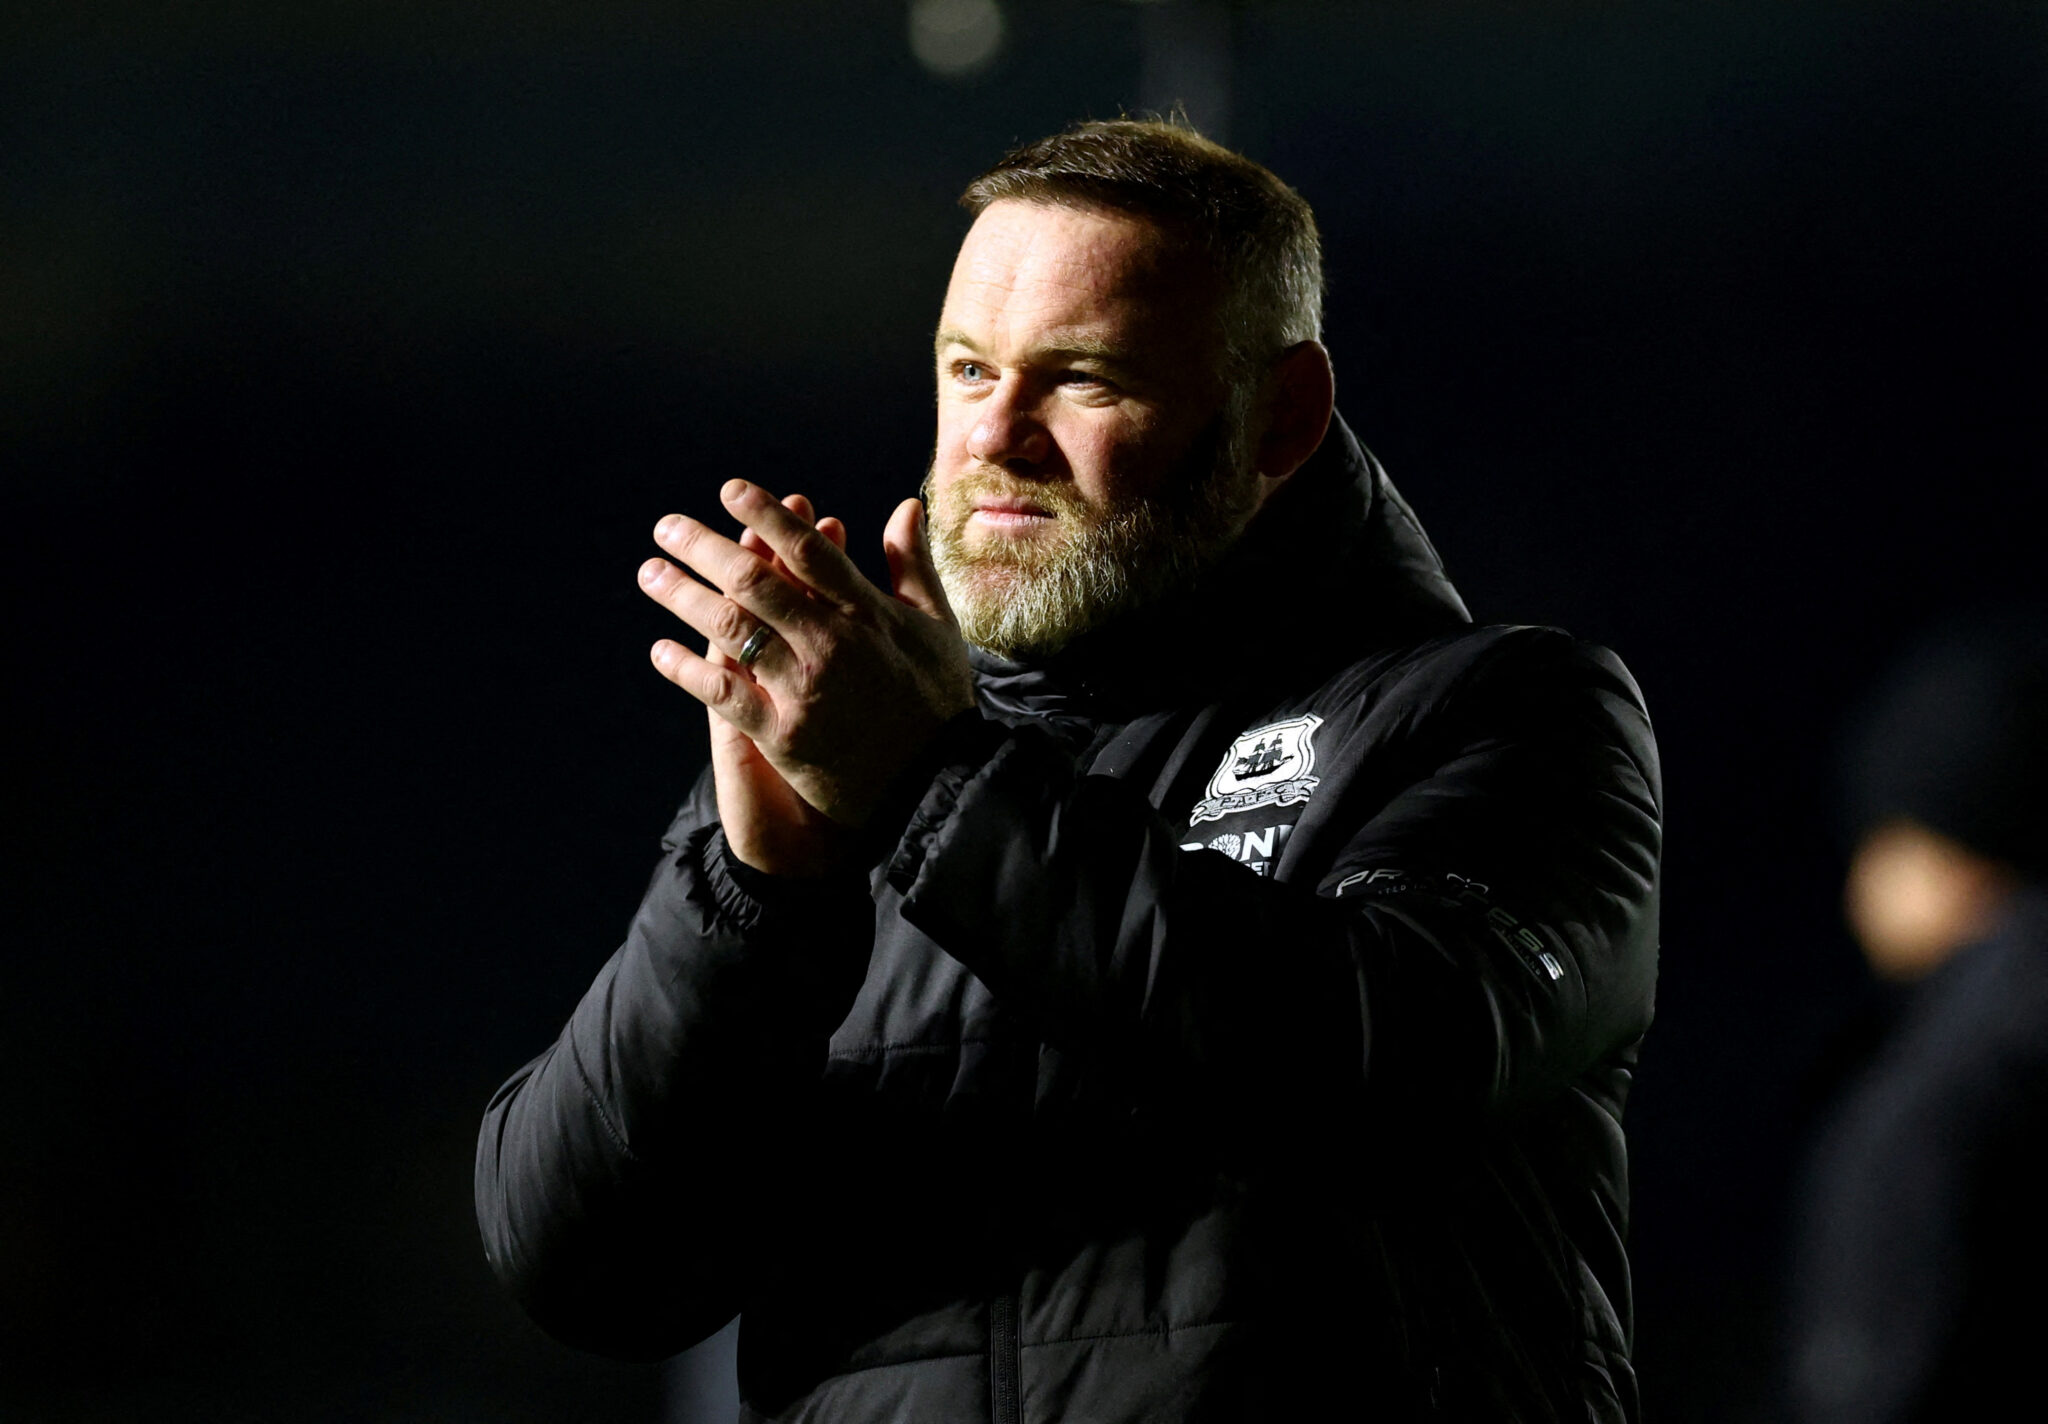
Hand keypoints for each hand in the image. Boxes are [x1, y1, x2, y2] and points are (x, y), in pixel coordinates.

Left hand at [638, 479, 977, 833]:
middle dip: (705, 548)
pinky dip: (687, 670)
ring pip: (732, 629)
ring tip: (650, 573)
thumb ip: (911, 564)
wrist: (935, 786)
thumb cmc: (936, 701)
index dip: (767, 516)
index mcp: (868, 613)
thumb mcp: (937, 626)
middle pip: (756, 582)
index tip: (730, 490)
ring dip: (683, 597)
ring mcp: (805, 690)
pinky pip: (725, 694)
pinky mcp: (785, 736)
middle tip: (666, 526)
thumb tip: (905, 505)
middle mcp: (832, 644)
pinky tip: (658, 650)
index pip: (808, 552)